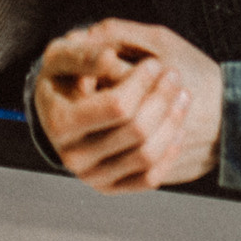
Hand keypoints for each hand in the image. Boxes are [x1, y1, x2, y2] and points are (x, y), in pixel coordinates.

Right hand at [34, 18, 222, 193]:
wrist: (58, 107)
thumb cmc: (65, 75)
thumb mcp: (63, 55)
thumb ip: (85, 53)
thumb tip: (108, 57)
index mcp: (59, 122)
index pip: (117, 106)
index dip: (141, 83)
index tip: (154, 63)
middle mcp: (72, 156)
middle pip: (137, 131)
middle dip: (162, 99)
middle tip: (174, 75)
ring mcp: (91, 176)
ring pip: (146, 156)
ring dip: (172, 123)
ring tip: (182, 95)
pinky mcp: (109, 188)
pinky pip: (148, 178)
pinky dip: (168, 153)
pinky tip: (177, 127)